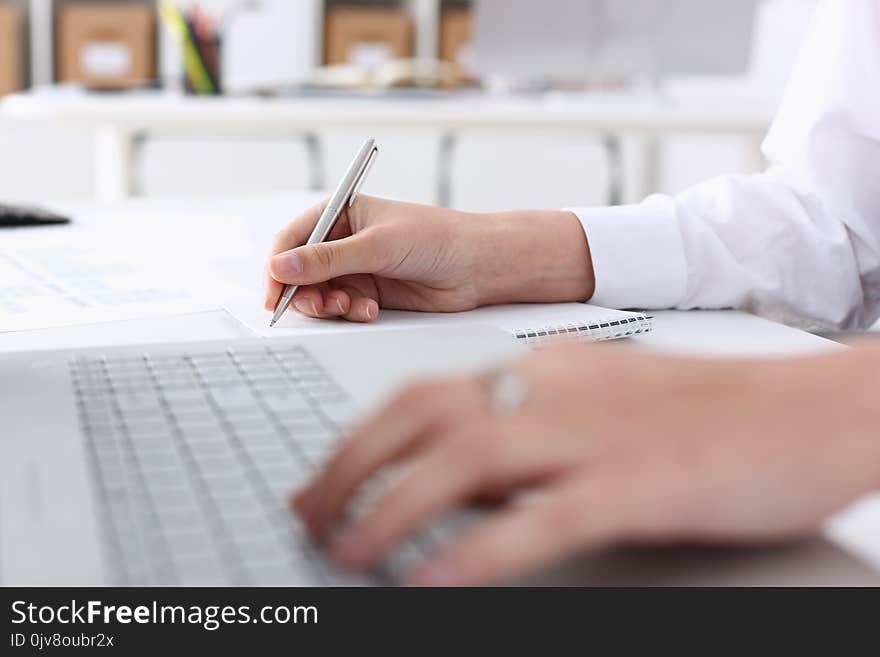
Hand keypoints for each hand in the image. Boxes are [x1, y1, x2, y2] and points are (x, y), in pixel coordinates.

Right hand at [264, 196, 593, 321]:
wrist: (478, 266)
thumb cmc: (437, 238)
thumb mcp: (379, 245)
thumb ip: (328, 259)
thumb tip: (281, 267)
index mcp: (341, 213)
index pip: (293, 239)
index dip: (279, 266)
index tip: (274, 292)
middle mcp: (344, 240)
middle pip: (300, 271)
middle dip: (304, 292)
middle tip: (320, 306)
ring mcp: (356, 268)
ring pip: (320, 293)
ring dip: (329, 305)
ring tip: (350, 308)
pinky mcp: (369, 293)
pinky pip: (343, 308)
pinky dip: (350, 313)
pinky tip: (369, 311)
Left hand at [292, 342, 879, 584]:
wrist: (807, 410)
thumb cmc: (710, 412)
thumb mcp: (602, 404)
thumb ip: (529, 428)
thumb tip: (458, 473)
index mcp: (544, 371)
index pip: (425, 393)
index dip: (361, 437)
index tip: (326, 477)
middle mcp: (555, 392)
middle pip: (423, 416)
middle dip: (351, 465)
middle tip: (309, 513)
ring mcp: (593, 435)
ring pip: (464, 460)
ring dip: (393, 508)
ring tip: (347, 552)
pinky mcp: (636, 485)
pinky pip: (538, 519)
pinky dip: (476, 552)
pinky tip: (433, 583)